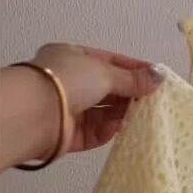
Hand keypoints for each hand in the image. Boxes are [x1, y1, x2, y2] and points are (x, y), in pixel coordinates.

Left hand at [31, 43, 164, 154]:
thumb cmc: (68, 81)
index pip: (109, 61)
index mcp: (72, 57)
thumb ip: (133, 79)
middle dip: (130, 93)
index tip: (155, 77)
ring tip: (143, 113)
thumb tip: (159, 77)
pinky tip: (120, 127)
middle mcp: (70, 82)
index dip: (133, 68)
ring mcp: (69, 109)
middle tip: (154, 98)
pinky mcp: (69, 134)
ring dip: (122, 112)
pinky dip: (108, 130)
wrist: (33, 114)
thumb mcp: (105, 72)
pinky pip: (95, 131)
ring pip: (104, 111)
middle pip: (108, 88)